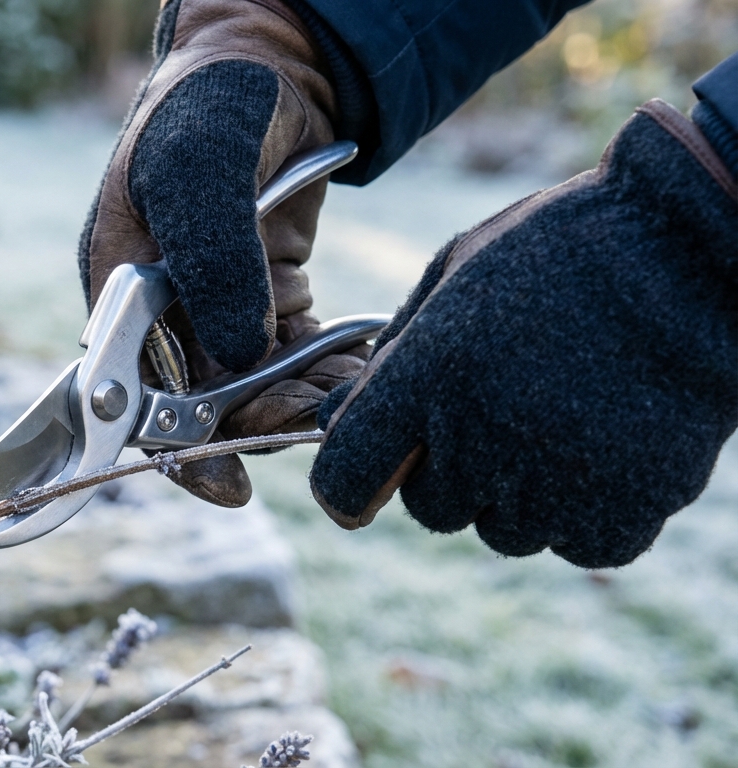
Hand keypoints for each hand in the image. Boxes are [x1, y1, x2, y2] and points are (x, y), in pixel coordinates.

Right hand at [80, 0, 365, 507]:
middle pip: (193, 405)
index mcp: (116, 288)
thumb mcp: (199, 166)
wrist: (269, 66)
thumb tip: (236, 354)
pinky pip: (286, 362)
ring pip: (247, 392)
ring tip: (353, 400)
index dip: (173, 447)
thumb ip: (210, 258)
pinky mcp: (262, 303)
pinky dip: (320, 375)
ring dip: (296, 407)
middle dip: (256, 427)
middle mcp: (158, 313)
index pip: (129, 394)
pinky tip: (360, 373)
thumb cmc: (214, 103)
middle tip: (320, 427)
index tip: (231, 484)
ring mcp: (211, 312)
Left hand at [310, 100, 737, 567]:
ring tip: (559, 418)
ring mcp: (555, 483)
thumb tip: (337, 419)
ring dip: (518, 493)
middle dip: (449, 471)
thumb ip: (391, 358)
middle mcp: (481, 441)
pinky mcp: (626, 509)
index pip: (345, 479)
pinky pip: (579, 545)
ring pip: (506, 530)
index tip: (362, 481)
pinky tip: (602, 451)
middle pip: (432, 508)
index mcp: (425, 379)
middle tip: (495, 413)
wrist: (692, 249)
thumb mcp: (451, 276)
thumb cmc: (560, 250)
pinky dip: (585, 513)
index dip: (345, 486)